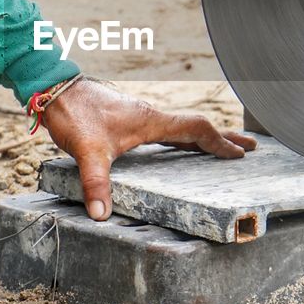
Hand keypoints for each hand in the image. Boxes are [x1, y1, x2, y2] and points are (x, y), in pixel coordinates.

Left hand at [41, 78, 256, 219]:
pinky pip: (166, 129)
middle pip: (196, 126)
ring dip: (204, 136)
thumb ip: (96, 183)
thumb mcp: (88, 151)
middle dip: (223, 137)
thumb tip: (102, 215)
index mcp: (151, 121)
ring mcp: (139, 116)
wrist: (54, 89)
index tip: (239, 154)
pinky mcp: (127, 119)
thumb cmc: (75, 113)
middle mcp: (150, 116)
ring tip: (221, 148)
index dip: (219, 142)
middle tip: (250, 147)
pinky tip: (177, 147)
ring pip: (181, 127)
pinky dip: (182, 137)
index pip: (196, 129)